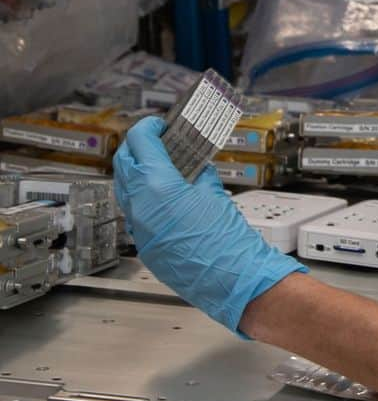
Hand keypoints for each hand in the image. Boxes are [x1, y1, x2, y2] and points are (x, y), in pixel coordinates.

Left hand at [113, 117, 304, 332]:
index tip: (158, 124)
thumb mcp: (213, 192)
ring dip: (137, 171)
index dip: (148, 128)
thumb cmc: (227, 238)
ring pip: (124, 187)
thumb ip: (198, 173)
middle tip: (156, 139)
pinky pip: (134, 211)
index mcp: (157, 184)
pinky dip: (143, 196)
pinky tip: (164, 195)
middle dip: (137, 146)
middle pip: (123, 162)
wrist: (230, 276)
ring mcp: (137, 226)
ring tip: (160, 165)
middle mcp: (140, 204)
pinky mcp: (143, 243)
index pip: (139, 142)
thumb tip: (193, 164)